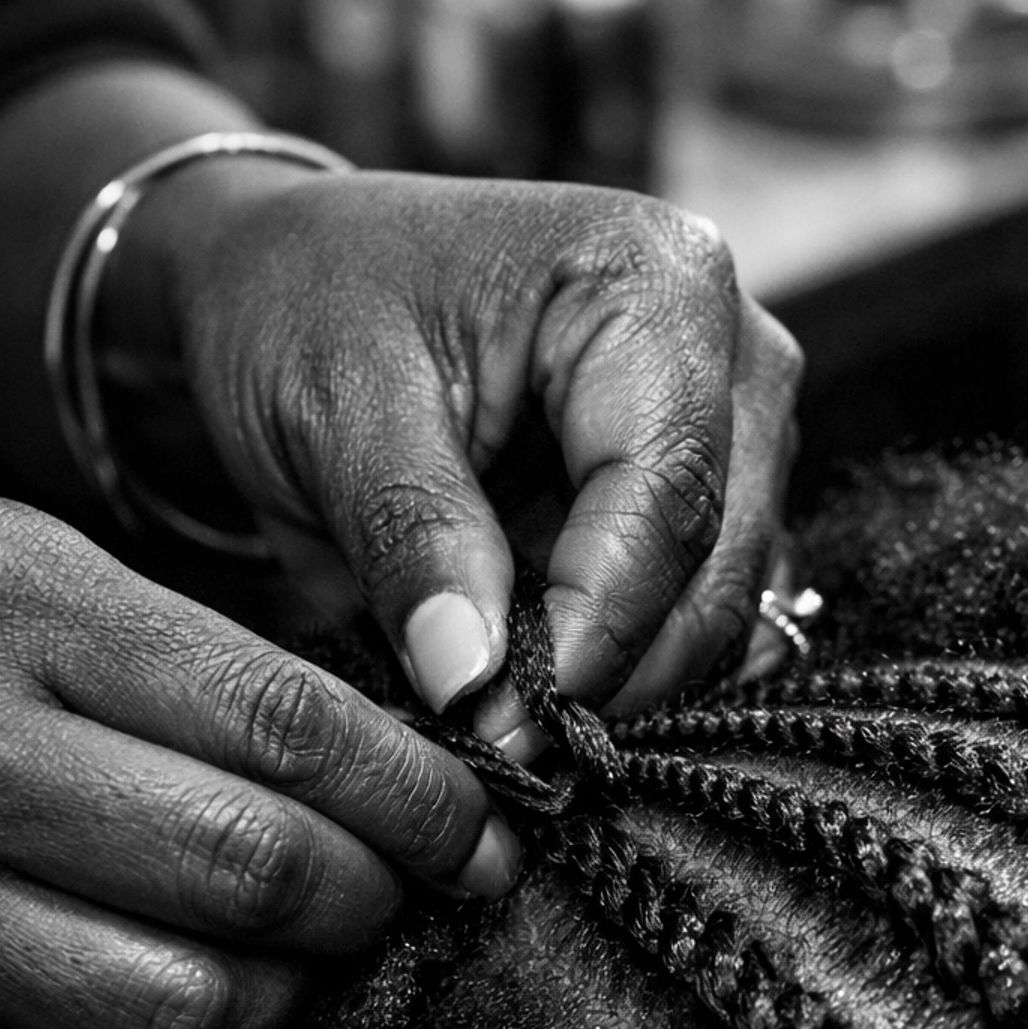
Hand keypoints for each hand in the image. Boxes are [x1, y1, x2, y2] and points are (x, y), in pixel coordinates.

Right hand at [0, 492, 514, 1028]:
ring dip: (282, 996)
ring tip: (286, 951)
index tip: (484, 834)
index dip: (423, 798)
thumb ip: (193, 663)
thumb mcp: (12, 572)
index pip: (290, 725)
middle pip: (258, 871)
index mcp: (3, 602)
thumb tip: (396, 777)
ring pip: (190, 1009)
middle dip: (374, 900)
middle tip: (402, 894)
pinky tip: (166, 1000)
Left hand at [155, 171, 802, 746]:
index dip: (595, 630)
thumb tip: (471, 682)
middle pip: (719, 560)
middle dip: (616, 674)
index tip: (504, 725)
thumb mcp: (333, 409)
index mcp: (651, 283)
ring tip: (508, 720)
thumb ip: (413, 539)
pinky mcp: (716, 495)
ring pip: (727, 604)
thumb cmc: (306, 309)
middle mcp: (732, 347)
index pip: (666, 494)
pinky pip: (708, 613)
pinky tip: (541, 692)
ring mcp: (736, 426)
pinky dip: (631, 669)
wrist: (291, 280)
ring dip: (626, 682)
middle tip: (501, 748)